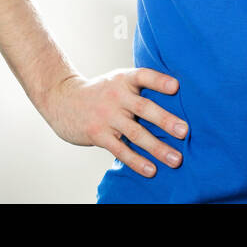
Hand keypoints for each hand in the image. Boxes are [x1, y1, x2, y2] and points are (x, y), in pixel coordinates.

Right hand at [41, 68, 186, 176]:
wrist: (62, 99)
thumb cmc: (100, 92)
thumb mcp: (117, 81)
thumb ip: (139, 87)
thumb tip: (176, 97)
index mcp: (123, 79)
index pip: (143, 76)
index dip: (159, 81)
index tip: (176, 86)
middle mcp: (116, 96)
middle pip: (144, 108)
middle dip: (165, 120)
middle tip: (184, 131)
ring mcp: (106, 116)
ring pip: (136, 133)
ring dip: (157, 148)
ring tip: (176, 159)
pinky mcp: (98, 134)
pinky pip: (121, 149)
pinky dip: (136, 161)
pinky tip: (151, 170)